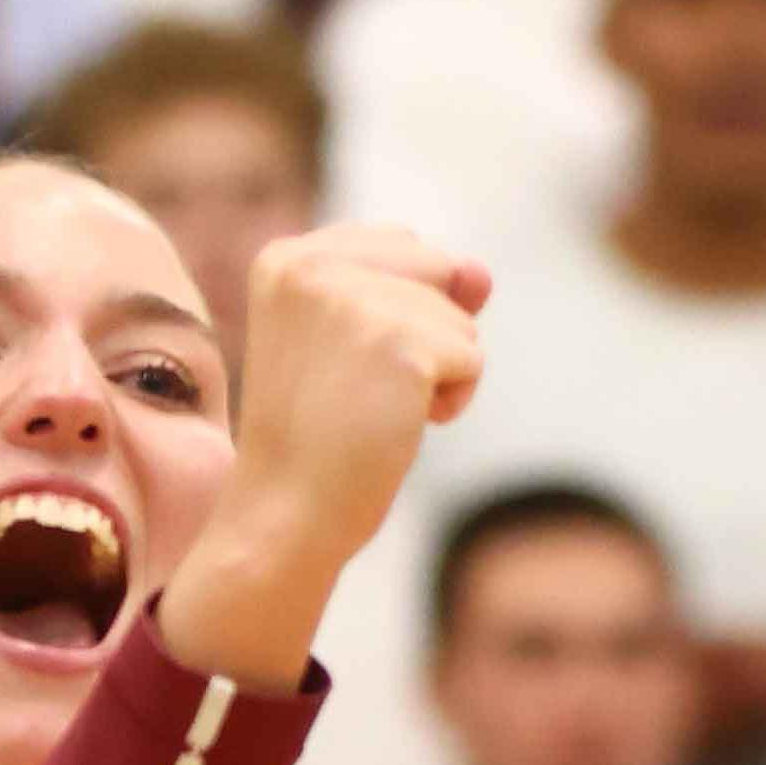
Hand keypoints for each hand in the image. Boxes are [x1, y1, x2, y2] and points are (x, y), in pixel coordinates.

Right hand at [150, 221, 491, 685]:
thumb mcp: (354, 342)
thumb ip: (418, 285)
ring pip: (458, 317)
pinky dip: (451, 400)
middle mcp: (312, 265)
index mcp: (286, 258)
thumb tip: (481, 272)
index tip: (336, 368)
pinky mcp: (401, 341)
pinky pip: (471, 357)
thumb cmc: (317, 437)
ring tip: (369, 412)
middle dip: (422, 334)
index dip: (396, 315)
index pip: (401, 247)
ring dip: (436, 374)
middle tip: (355, 391)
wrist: (283, 516)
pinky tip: (396, 426)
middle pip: (434, 270)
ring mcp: (356, 300)